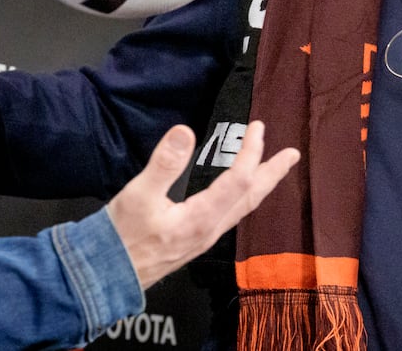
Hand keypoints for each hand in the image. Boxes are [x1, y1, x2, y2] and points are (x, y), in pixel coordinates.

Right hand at [106, 121, 298, 287]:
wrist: (109, 274)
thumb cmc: (122, 236)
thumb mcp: (138, 195)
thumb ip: (164, 164)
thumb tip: (185, 132)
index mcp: (201, 217)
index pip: (239, 179)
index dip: (251, 152)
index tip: (257, 127)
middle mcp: (210, 229)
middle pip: (251, 197)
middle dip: (272, 173)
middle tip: (292, 154)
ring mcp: (205, 237)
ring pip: (243, 207)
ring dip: (261, 185)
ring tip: (274, 169)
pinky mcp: (197, 239)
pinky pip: (231, 215)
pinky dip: (244, 197)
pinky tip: (240, 193)